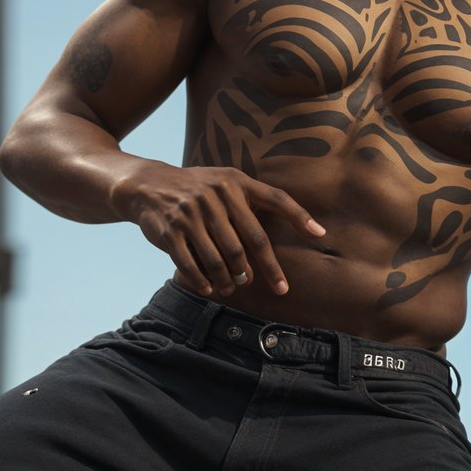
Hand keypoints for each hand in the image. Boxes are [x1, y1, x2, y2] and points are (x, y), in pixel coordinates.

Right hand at [113, 161, 325, 297]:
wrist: (149, 185)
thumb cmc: (199, 189)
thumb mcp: (227, 182)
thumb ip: (257, 199)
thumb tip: (297, 226)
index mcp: (236, 182)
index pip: (276, 199)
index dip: (299, 217)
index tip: (320, 235)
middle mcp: (215, 195)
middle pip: (246, 244)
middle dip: (256, 269)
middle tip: (254, 282)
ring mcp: (191, 214)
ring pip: (220, 259)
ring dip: (229, 279)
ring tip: (232, 287)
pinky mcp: (170, 232)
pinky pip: (191, 265)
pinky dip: (203, 281)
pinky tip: (210, 288)